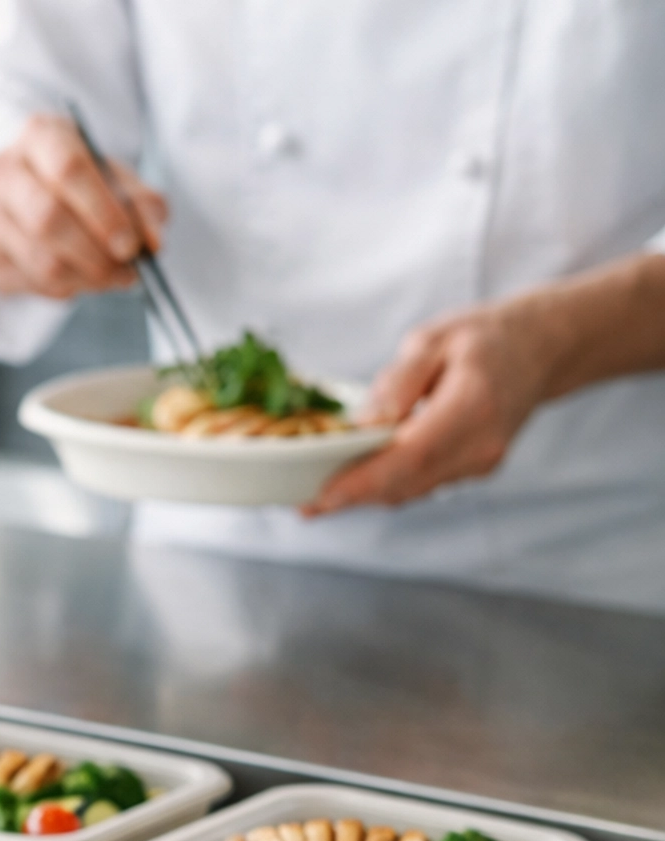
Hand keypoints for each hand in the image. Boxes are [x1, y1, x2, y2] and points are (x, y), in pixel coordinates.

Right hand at [0, 114, 166, 298]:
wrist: (12, 193)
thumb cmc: (70, 182)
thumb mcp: (110, 174)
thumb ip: (141, 201)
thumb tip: (154, 241)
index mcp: (40, 137)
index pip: (69, 170)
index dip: (104, 211)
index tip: (131, 244)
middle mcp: (5, 172)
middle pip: (49, 220)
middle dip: (96, 252)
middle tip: (128, 269)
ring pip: (42, 261)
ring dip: (87, 278)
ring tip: (115, 277)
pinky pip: (35, 284)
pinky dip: (69, 289)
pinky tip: (85, 278)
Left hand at [304, 295, 559, 516]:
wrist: (538, 350)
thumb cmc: (483, 338)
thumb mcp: (432, 340)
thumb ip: (397, 384)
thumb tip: (362, 425)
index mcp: (473, 407)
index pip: (410, 457)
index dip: (362, 482)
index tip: (321, 497)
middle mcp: (481, 445)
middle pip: (406, 483)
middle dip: (352, 496)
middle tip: (302, 502)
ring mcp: (481, 463)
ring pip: (412, 489)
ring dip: (366, 494)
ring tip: (317, 493)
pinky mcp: (475, 470)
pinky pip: (422, 483)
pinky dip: (388, 483)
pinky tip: (356, 477)